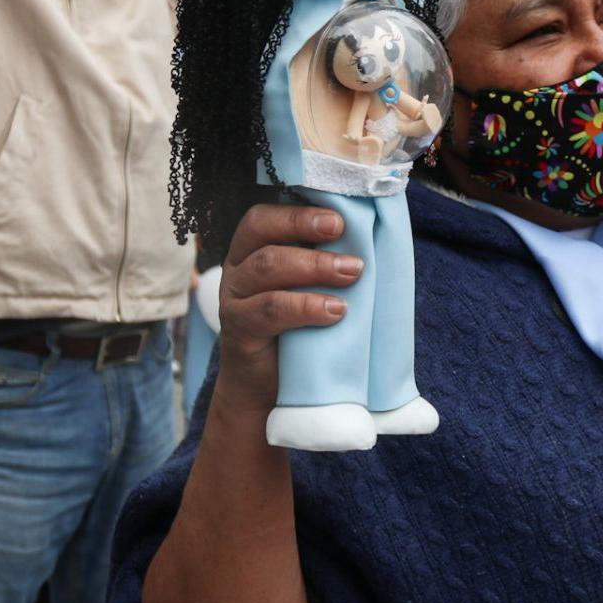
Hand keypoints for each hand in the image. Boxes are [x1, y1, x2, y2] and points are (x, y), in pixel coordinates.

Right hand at [215, 203, 357, 412]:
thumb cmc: (297, 328)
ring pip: (267, 268)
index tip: (338, 219)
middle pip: (263, 236)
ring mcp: (234, 299)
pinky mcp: (239, 331)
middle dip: (306, 230)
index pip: (263, 216)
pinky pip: (269, 310)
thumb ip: (323, 260)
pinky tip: (335, 311)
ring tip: (352, 274)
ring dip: (314, 267)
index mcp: (252, 249)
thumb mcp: (309, 288)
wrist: (268, 390)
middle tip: (345, 236)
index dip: (297, 213)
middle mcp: (238, 269)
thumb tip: (368, 234)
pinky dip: (305, 307)